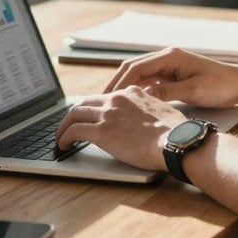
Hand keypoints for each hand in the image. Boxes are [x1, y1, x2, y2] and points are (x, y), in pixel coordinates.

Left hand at [55, 87, 186, 169]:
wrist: (176, 140)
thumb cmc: (176, 131)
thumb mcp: (163, 109)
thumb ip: (150, 108)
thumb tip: (148, 117)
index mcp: (132, 92)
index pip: (105, 97)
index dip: (95, 108)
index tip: (91, 118)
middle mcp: (117, 99)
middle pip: (85, 102)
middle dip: (74, 114)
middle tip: (69, 126)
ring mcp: (108, 114)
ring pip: (75, 114)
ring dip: (64, 126)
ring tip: (61, 138)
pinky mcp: (101, 131)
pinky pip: (74, 131)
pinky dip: (64, 137)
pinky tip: (64, 145)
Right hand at [105, 47, 237, 107]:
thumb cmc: (221, 85)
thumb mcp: (193, 91)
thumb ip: (167, 92)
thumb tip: (142, 95)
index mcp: (170, 56)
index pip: (136, 67)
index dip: (119, 82)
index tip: (106, 97)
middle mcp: (168, 58)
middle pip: (133, 69)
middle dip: (116, 84)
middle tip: (100, 101)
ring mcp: (170, 67)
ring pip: (140, 76)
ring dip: (125, 88)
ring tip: (110, 104)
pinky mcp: (174, 77)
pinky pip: (150, 82)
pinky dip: (138, 91)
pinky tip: (130, 104)